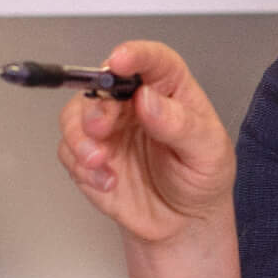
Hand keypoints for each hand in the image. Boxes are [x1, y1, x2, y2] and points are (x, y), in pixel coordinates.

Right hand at [55, 41, 233, 244]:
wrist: (185, 223)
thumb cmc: (202, 179)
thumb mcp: (208, 152)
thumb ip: (180, 125)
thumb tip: (148, 99)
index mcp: (170, 90)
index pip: (153, 60)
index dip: (135, 55)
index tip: (119, 61)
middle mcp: (134, 103)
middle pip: (102, 86)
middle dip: (97, 105)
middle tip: (102, 127)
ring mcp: (109, 129)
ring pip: (75, 115)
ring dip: (80, 137)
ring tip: (100, 161)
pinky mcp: (90, 156)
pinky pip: (70, 151)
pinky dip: (82, 166)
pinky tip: (107, 181)